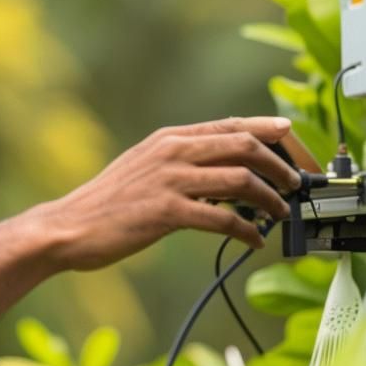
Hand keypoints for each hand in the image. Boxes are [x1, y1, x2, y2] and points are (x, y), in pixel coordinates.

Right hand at [35, 117, 303, 270]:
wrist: (68, 227)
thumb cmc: (107, 204)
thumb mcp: (145, 167)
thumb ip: (182, 162)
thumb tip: (226, 172)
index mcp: (170, 138)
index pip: (231, 125)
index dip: (269, 132)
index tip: (293, 141)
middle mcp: (173, 151)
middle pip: (245, 144)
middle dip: (280, 164)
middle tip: (296, 184)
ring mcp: (170, 180)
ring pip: (240, 178)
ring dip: (270, 197)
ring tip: (282, 213)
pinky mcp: (166, 212)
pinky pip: (222, 218)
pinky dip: (246, 229)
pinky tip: (254, 240)